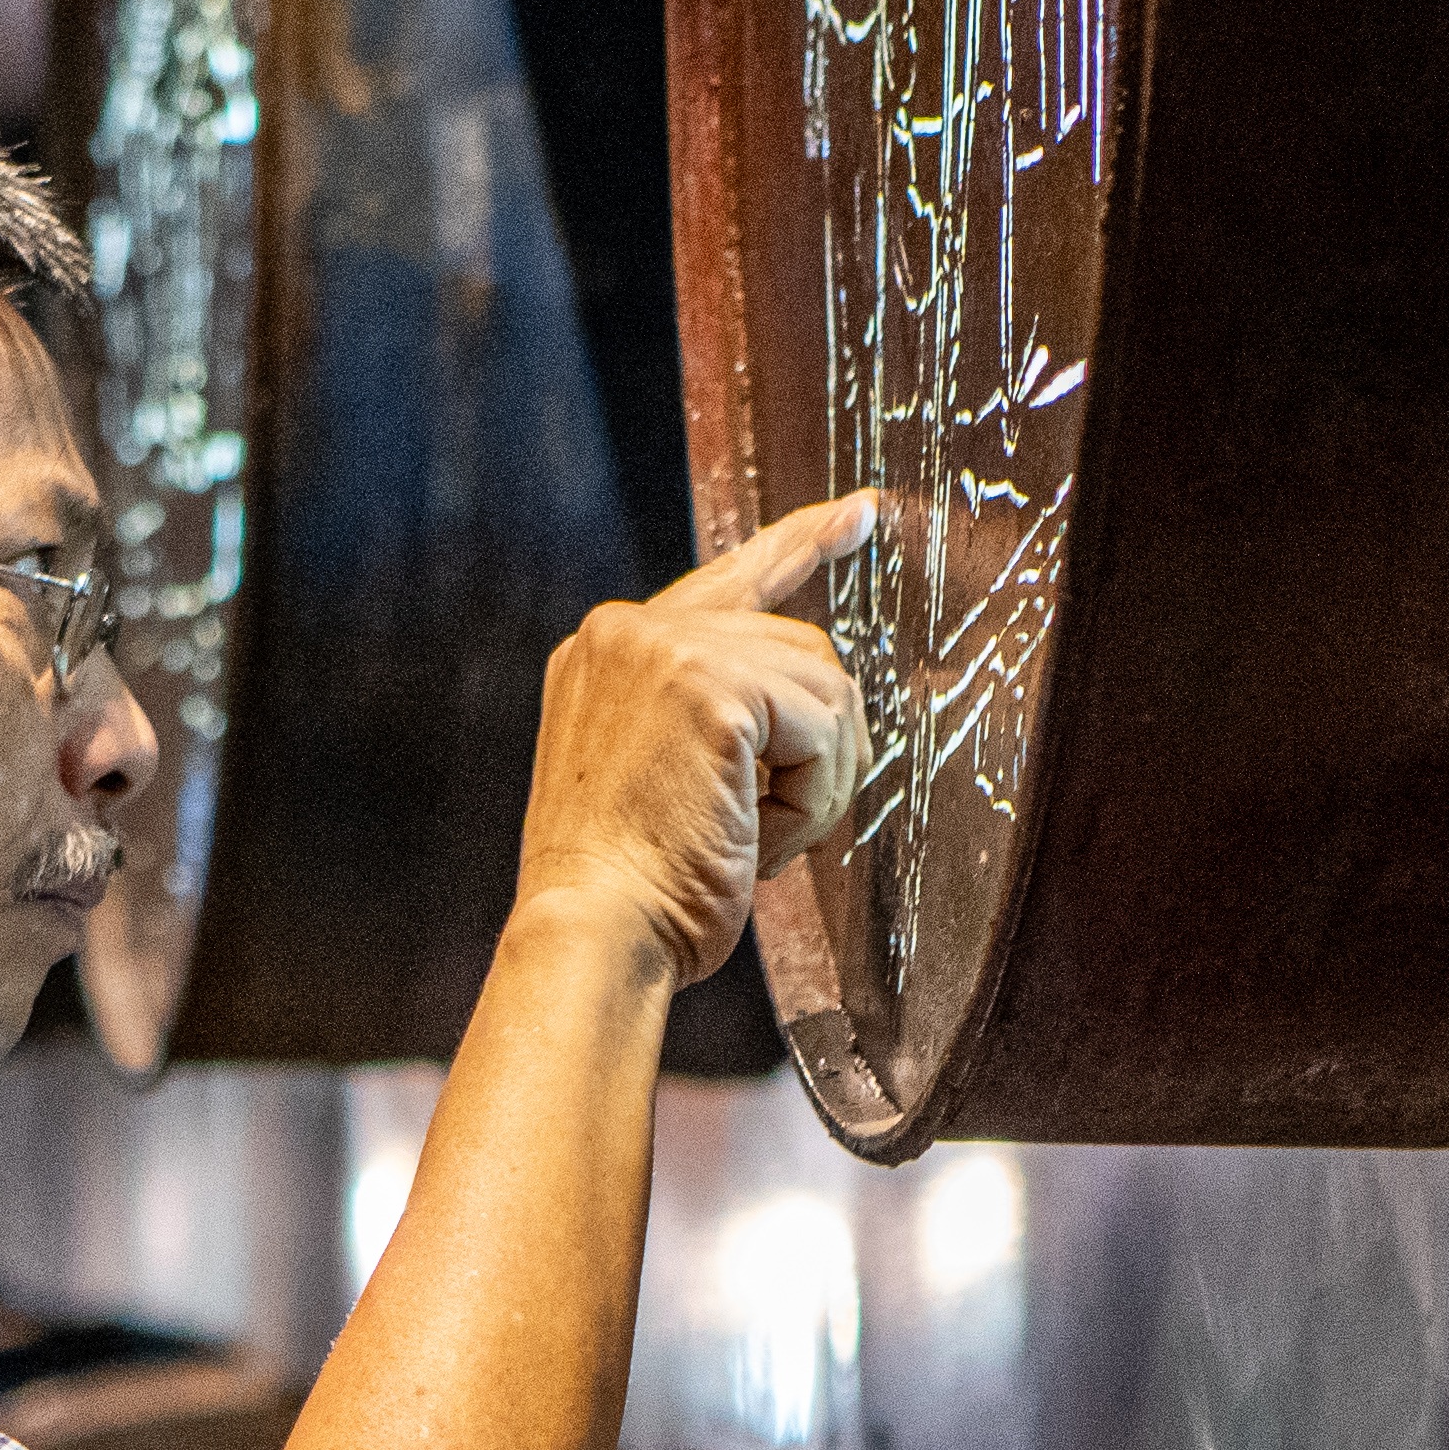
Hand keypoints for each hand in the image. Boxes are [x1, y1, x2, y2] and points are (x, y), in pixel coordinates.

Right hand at [507, 491, 878, 987]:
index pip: (727, 581)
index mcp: (607, 653)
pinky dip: (816, 799)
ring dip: (819, 779)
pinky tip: (763, 844)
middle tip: (783, 830)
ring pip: (822, 683)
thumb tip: (815, 702)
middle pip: (796, 645)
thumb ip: (709, 719)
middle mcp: (628, 633)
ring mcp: (667, 652)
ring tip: (762, 844)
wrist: (592, 935)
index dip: (800, 546)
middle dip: (817, 742)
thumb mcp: (656, 781)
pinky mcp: (713, 690)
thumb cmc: (628, 893)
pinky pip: (824, 728)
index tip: (857, 514)